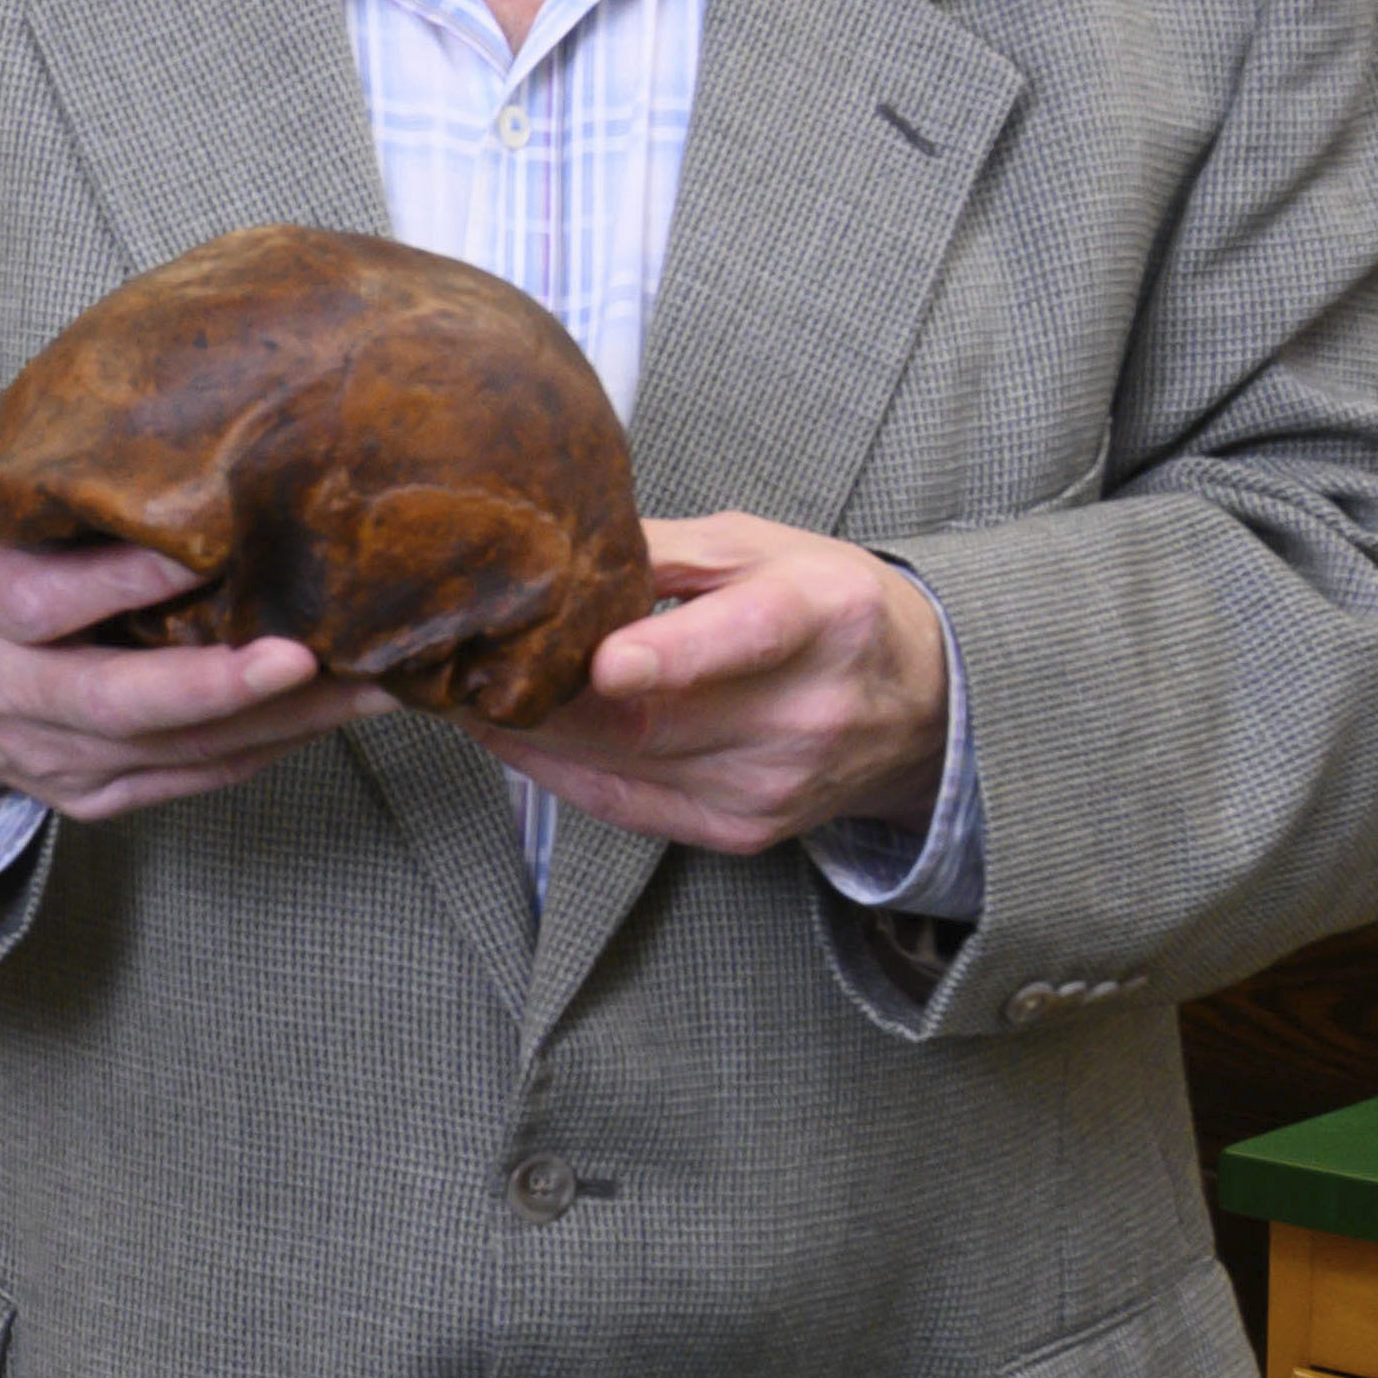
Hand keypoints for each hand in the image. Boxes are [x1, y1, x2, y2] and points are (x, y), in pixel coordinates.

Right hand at [0, 535, 385, 821]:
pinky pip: (191, 779)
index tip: (207, 544)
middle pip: (116, 703)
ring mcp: (51, 757)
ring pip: (175, 752)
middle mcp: (8, 693)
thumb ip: (59, 499)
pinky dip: (266, 746)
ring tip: (373, 681)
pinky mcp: (91, 796)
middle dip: (216, 686)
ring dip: (280, 720)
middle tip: (305, 654)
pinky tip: (332, 711)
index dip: (125, 579)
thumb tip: (186, 433)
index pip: (46, 598)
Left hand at [478, 516, 951, 856]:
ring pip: (625, 767)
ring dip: (533, 732)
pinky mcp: (743, 830)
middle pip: (654, 718)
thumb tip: (554, 550)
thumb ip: (660, 550)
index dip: (672, 655)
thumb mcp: (762, 547)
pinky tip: (516, 735)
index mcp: (824, 616)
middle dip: (543, 692)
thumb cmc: (829, 607)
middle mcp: (806, 712)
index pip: (746, 639)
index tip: (603, 660)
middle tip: (459, 659)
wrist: (919, 705)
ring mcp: (773, 785)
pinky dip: (558, 771)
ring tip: (469, 689)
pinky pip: (626, 806)